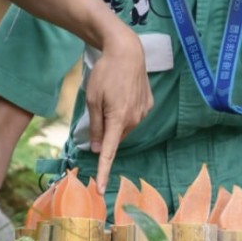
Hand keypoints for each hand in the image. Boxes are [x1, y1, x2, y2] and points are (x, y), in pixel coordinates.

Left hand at [84, 29, 152, 194]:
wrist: (127, 51)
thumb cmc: (105, 73)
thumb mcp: (93, 99)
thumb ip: (96, 126)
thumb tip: (99, 149)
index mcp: (118, 119)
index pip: (110, 152)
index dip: (104, 171)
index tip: (101, 188)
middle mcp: (135, 119)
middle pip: (116, 136)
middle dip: (107, 130)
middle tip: (99, 107)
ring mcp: (144, 112)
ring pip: (125, 127)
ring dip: (116, 120)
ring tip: (112, 95)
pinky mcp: (149, 104)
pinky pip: (134, 116)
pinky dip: (126, 112)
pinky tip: (122, 94)